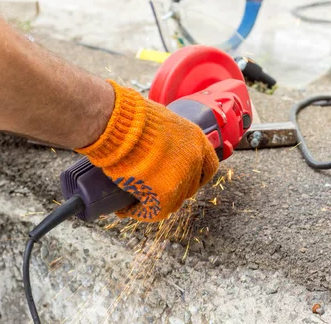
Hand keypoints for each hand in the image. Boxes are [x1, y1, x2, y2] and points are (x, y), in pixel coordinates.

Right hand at [75, 80, 218, 221]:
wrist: (121, 124)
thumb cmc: (133, 117)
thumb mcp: (161, 121)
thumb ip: (167, 137)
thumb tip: (158, 147)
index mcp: (196, 140)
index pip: (209, 166)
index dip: (196, 175)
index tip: (183, 178)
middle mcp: (193, 160)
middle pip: (189, 187)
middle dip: (172, 190)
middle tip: (151, 189)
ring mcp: (181, 179)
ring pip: (172, 202)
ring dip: (154, 203)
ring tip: (133, 200)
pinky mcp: (164, 194)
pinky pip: (152, 211)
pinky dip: (138, 211)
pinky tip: (125, 209)